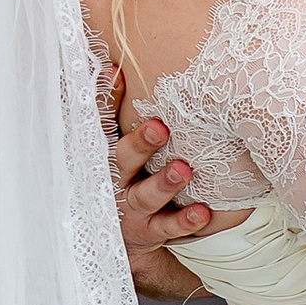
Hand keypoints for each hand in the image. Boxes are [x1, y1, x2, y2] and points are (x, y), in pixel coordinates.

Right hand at [109, 73, 211, 295]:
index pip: (102, 125)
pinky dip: (185, 221)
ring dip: (165, 184)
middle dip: (140, 145)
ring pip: (145, 198)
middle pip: (122, 162)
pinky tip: (203, 212)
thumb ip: (112, 109)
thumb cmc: (123, 179)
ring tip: (184, 170)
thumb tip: (113, 66)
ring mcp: (131, 210)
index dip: (107, 102)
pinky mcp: (151, 233)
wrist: (121, 238)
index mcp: (105, 157)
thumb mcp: (112, 146)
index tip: (119, 77)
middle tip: (159, 128)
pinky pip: (169, 229)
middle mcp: (115, 183)